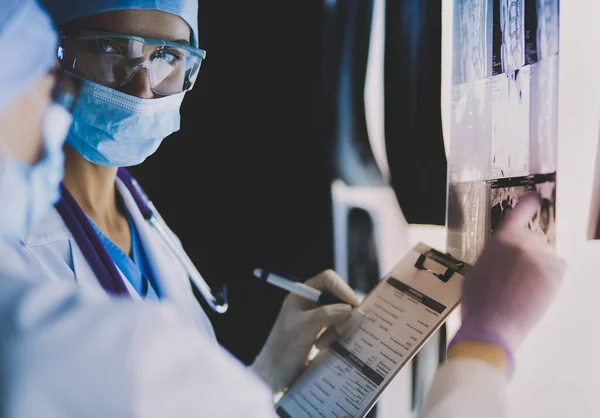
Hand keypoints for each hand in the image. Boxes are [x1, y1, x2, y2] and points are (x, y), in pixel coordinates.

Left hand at [250, 270, 358, 392]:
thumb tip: (349, 309)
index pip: (328, 280)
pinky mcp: (321, 332)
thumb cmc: (283, 348)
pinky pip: (338, 328)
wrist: (274, 374)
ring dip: (337, 328)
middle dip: (342, 314)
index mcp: (301, 294)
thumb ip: (326, 314)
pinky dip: (336, 336)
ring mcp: (316, 317)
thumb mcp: (304, 328)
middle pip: (337, 297)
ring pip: (340, 314)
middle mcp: (310, 303)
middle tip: (339, 331)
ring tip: (323, 343)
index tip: (353, 305)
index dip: (342, 288)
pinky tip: (323, 346)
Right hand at [449, 194, 566, 372]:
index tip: (535, 198)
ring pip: (546, 256)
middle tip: (517, 278)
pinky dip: (550, 279)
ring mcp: (540, 255)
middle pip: (534, 240)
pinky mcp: (554, 271)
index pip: (518, 213)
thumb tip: (505, 255)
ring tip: (523, 290)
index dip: (528, 204)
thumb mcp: (478, 269)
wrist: (492, 326)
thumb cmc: (479, 302)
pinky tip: (535, 292)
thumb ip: (495, 254)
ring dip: (539, 268)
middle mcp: (522, 241)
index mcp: (500, 239)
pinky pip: (557, 269)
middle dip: (529, 255)